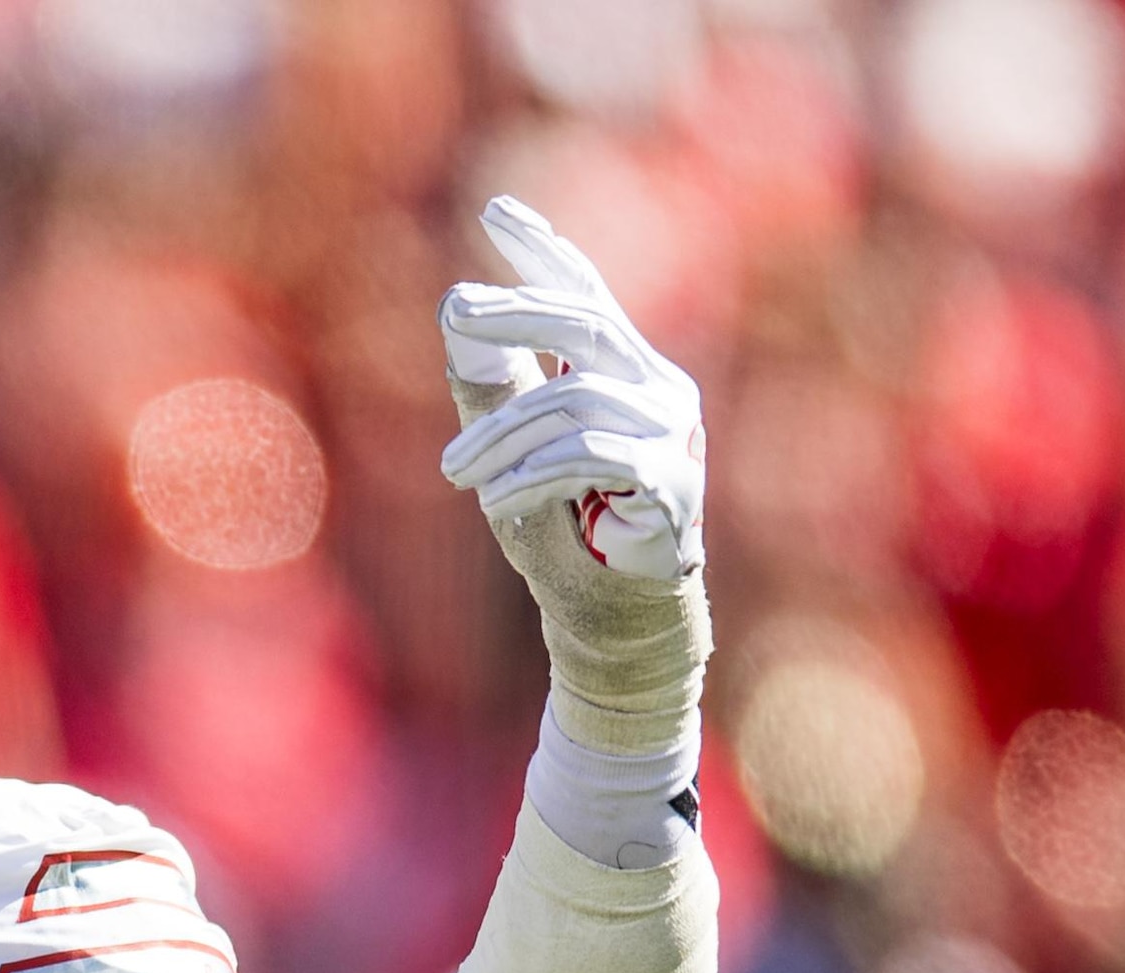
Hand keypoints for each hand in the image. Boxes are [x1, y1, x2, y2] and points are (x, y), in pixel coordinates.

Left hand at [437, 197, 702, 581]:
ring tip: (454, 471)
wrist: (615, 609)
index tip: (496, 212)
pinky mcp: (670, 478)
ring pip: (572, 401)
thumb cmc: (565, 523)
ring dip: (500, 435)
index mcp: (624, 369)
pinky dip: (533, 474)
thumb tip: (454, 313)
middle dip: (515, 310)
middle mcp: (657, 386)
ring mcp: (671, 430)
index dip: (544, 251)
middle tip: (453, 309)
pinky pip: (590, 456)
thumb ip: (495, 384)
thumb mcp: (516, 447)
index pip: (586, 293)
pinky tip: (494, 500)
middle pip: (584, 323)